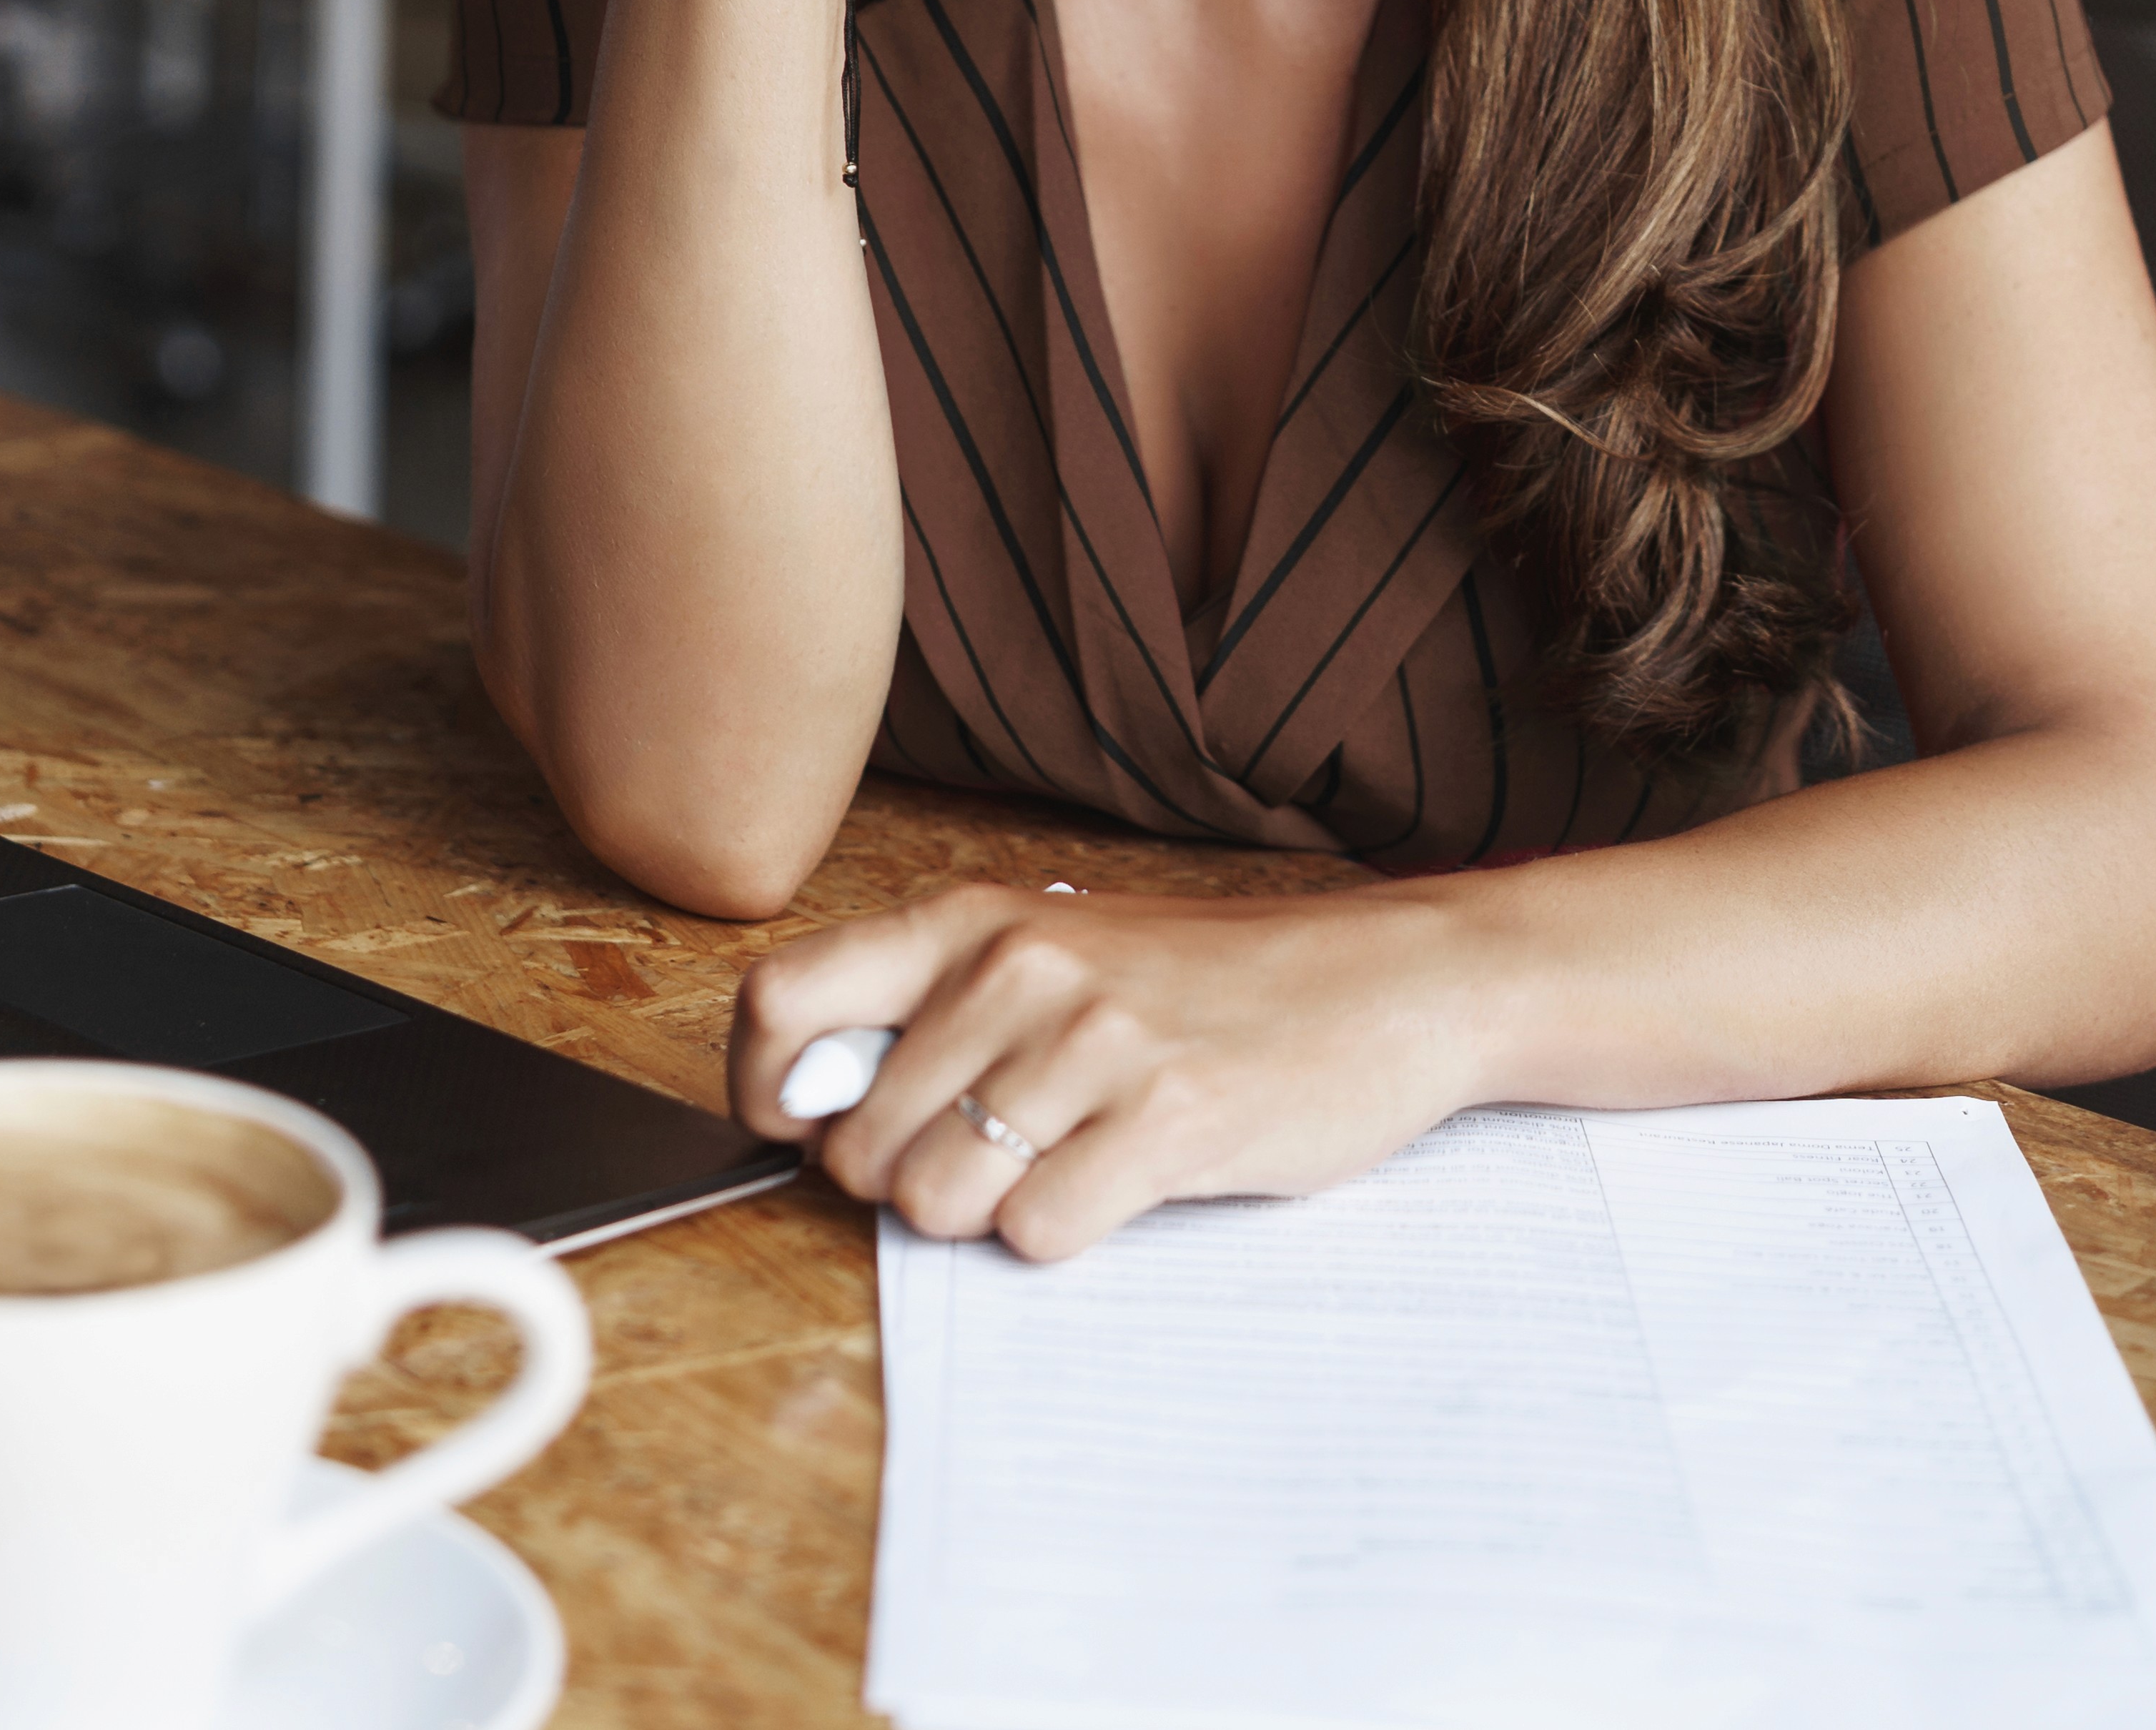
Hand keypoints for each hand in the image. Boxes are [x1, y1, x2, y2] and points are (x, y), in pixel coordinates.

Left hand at [727, 881, 1490, 1259]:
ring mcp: (1092, 1042)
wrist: (1392, 980)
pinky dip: (1062, 1237)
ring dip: (984, 1215)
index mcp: (973, 919)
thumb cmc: (1212, 981)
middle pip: (854, 1143)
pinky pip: (1034, 1235)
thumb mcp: (1058, 948)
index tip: (806, 1131)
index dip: (764, 1092)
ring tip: (1062, 1167)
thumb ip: (936, 1008)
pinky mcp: (1167, 1120)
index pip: (779, 1001)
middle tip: (991, 1159)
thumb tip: (817, 1106)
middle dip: (903, 1182)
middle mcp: (1017, 968)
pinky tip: (1120, 1187)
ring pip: (933, 1200)